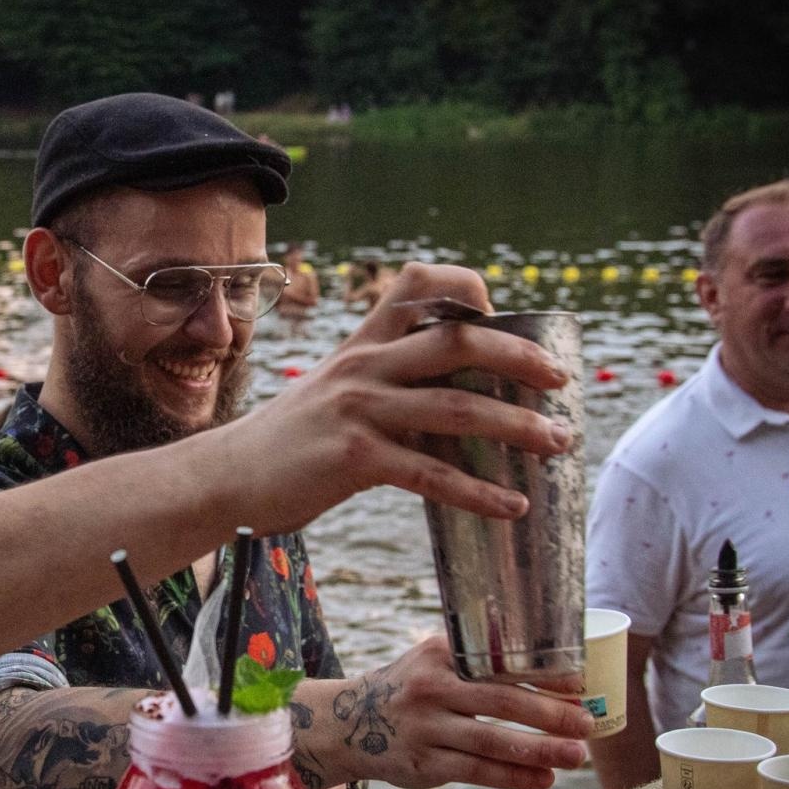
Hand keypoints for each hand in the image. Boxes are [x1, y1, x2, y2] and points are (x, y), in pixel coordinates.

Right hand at [215, 263, 574, 535]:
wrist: (227, 477)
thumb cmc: (291, 442)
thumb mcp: (335, 393)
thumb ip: (388, 385)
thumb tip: (458, 402)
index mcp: (362, 342)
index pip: (419, 282)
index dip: (470, 287)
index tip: (504, 315)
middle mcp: (364, 365)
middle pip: (458, 342)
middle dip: (520, 358)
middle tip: (562, 381)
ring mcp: (358, 409)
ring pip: (456, 409)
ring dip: (518, 428)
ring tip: (558, 444)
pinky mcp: (352, 458)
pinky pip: (431, 474)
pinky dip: (480, 492)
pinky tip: (512, 505)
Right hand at [322, 634, 591, 788]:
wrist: (348, 723)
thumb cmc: (412, 688)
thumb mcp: (435, 660)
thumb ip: (480, 664)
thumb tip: (558, 681)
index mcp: (440, 653)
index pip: (499, 663)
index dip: (543, 675)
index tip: (580, 685)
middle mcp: (431, 688)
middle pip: (500, 701)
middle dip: (549, 714)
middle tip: (587, 723)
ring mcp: (425, 728)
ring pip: (491, 742)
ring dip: (540, 750)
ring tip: (577, 756)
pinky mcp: (424, 764)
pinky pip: (477, 772)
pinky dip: (514, 777)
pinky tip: (544, 778)